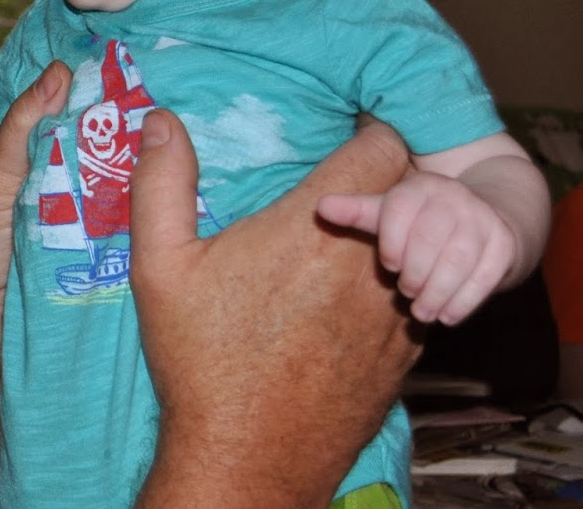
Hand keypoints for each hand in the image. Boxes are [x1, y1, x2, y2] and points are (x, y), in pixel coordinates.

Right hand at [130, 110, 419, 508]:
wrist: (248, 459)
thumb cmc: (202, 360)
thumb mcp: (161, 267)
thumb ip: (161, 185)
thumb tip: (158, 124)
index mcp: (318, 230)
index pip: (385, 147)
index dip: (369, 132)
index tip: (342, 135)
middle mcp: (373, 265)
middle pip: (412, 193)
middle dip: (383, 180)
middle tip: (344, 182)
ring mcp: (397, 312)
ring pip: (424, 245)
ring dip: (398, 233)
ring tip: (352, 238)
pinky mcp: (407, 354)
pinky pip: (419, 296)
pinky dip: (397, 283)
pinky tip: (352, 295)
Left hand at [317, 170, 518, 324]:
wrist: (487, 217)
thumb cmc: (422, 220)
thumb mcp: (388, 212)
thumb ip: (355, 212)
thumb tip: (320, 207)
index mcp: (419, 186)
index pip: (400, 210)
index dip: (392, 243)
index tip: (388, 265)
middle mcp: (453, 195)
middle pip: (429, 240)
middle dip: (415, 273)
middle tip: (405, 293)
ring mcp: (483, 218)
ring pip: (458, 261)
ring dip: (437, 292)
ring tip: (421, 312)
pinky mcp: (505, 243)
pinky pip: (486, 276)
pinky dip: (464, 301)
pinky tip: (448, 317)